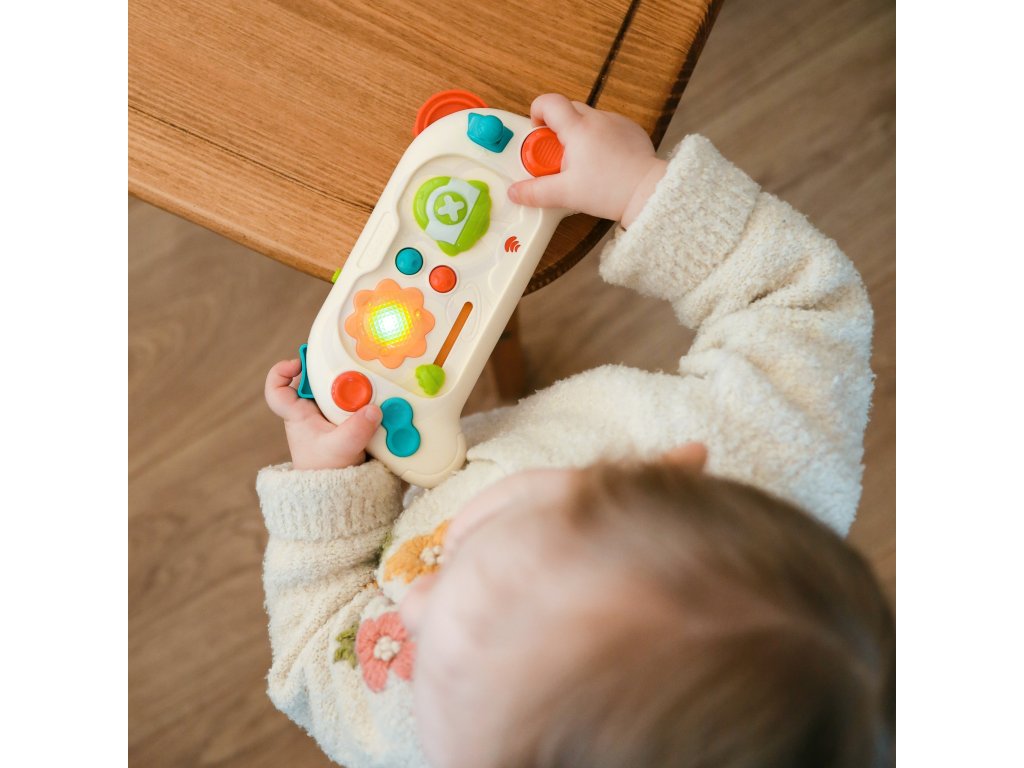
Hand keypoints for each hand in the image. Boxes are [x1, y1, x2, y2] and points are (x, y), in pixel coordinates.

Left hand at [264, 359, 381, 469]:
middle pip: (313, 381)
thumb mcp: (342, 449)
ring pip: (334, 390)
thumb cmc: (329, 472)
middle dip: (331, 374)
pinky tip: (375, 401)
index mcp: (298, 416)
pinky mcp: (343, 421)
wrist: (337, 492)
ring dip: (352, 387)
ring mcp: (326, 417)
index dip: (281, 372)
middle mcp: (309, 413)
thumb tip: (373, 409)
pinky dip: (363, 400)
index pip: (277, 390)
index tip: (299, 364)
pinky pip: (351, 402)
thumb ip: (357, 429)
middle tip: (351, 373)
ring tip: (368, 387)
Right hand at [507, 93, 666, 227]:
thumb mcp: (565, 193)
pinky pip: (609, 127)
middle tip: (557, 157)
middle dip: (557, 129)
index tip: (536, 132)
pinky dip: (601, 140)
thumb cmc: (610, 190)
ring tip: (583, 165)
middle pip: (567, 109)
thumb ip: (536, 191)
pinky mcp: (631, 131)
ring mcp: (616, 122)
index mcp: (577, 128)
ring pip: (589, 119)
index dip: (537, 112)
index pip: (548, 102)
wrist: (647, 192)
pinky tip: (604, 163)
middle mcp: (597, 119)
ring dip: (580, 135)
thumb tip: (516, 192)